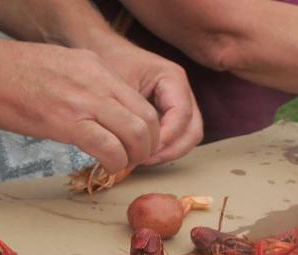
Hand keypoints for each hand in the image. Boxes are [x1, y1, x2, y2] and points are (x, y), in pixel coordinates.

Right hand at [0, 42, 162, 176]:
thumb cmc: (7, 73)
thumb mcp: (58, 67)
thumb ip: (82, 85)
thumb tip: (93, 112)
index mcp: (95, 66)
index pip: (141, 101)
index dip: (146, 129)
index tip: (135, 145)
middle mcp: (98, 79)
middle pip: (148, 119)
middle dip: (149, 147)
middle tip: (135, 161)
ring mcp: (85, 99)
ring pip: (137, 134)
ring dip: (135, 158)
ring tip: (121, 166)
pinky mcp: (68, 121)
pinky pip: (110, 148)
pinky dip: (115, 164)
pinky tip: (105, 168)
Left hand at [82, 36, 203, 164]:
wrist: (104, 50)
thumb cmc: (111, 63)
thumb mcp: (119, 86)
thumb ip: (132, 115)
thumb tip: (136, 149)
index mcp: (173, 78)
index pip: (181, 115)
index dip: (166, 138)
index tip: (144, 151)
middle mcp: (182, 91)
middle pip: (192, 130)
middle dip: (172, 149)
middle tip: (146, 160)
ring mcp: (180, 102)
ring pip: (189, 136)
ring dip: (169, 151)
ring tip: (144, 159)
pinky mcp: (171, 112)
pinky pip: (178, 135)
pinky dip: (165, 147)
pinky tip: (144, 152)